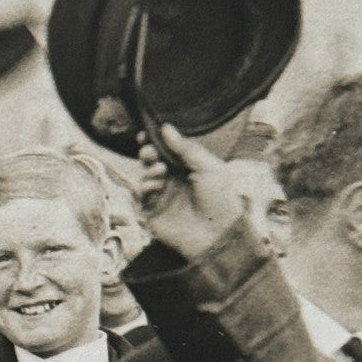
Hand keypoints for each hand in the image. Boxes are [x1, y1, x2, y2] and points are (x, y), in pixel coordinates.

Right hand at [135, 124, 247, 259]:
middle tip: (149, 151)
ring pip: (144, 177)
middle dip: (147, 153)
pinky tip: (155, 187)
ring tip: (159, 171)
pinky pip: (140, 196)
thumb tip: (166, 128)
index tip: (146, 133)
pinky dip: (144, 188)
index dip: (155, 142)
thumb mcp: (209, 167)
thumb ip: (186, 148)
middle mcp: (173, 181)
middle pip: (151, 162)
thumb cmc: (221, 199)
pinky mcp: (152, 213)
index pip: (167, 151)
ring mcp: (162, 197)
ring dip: (148, 170)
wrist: (219, 234)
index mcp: (188, 168)